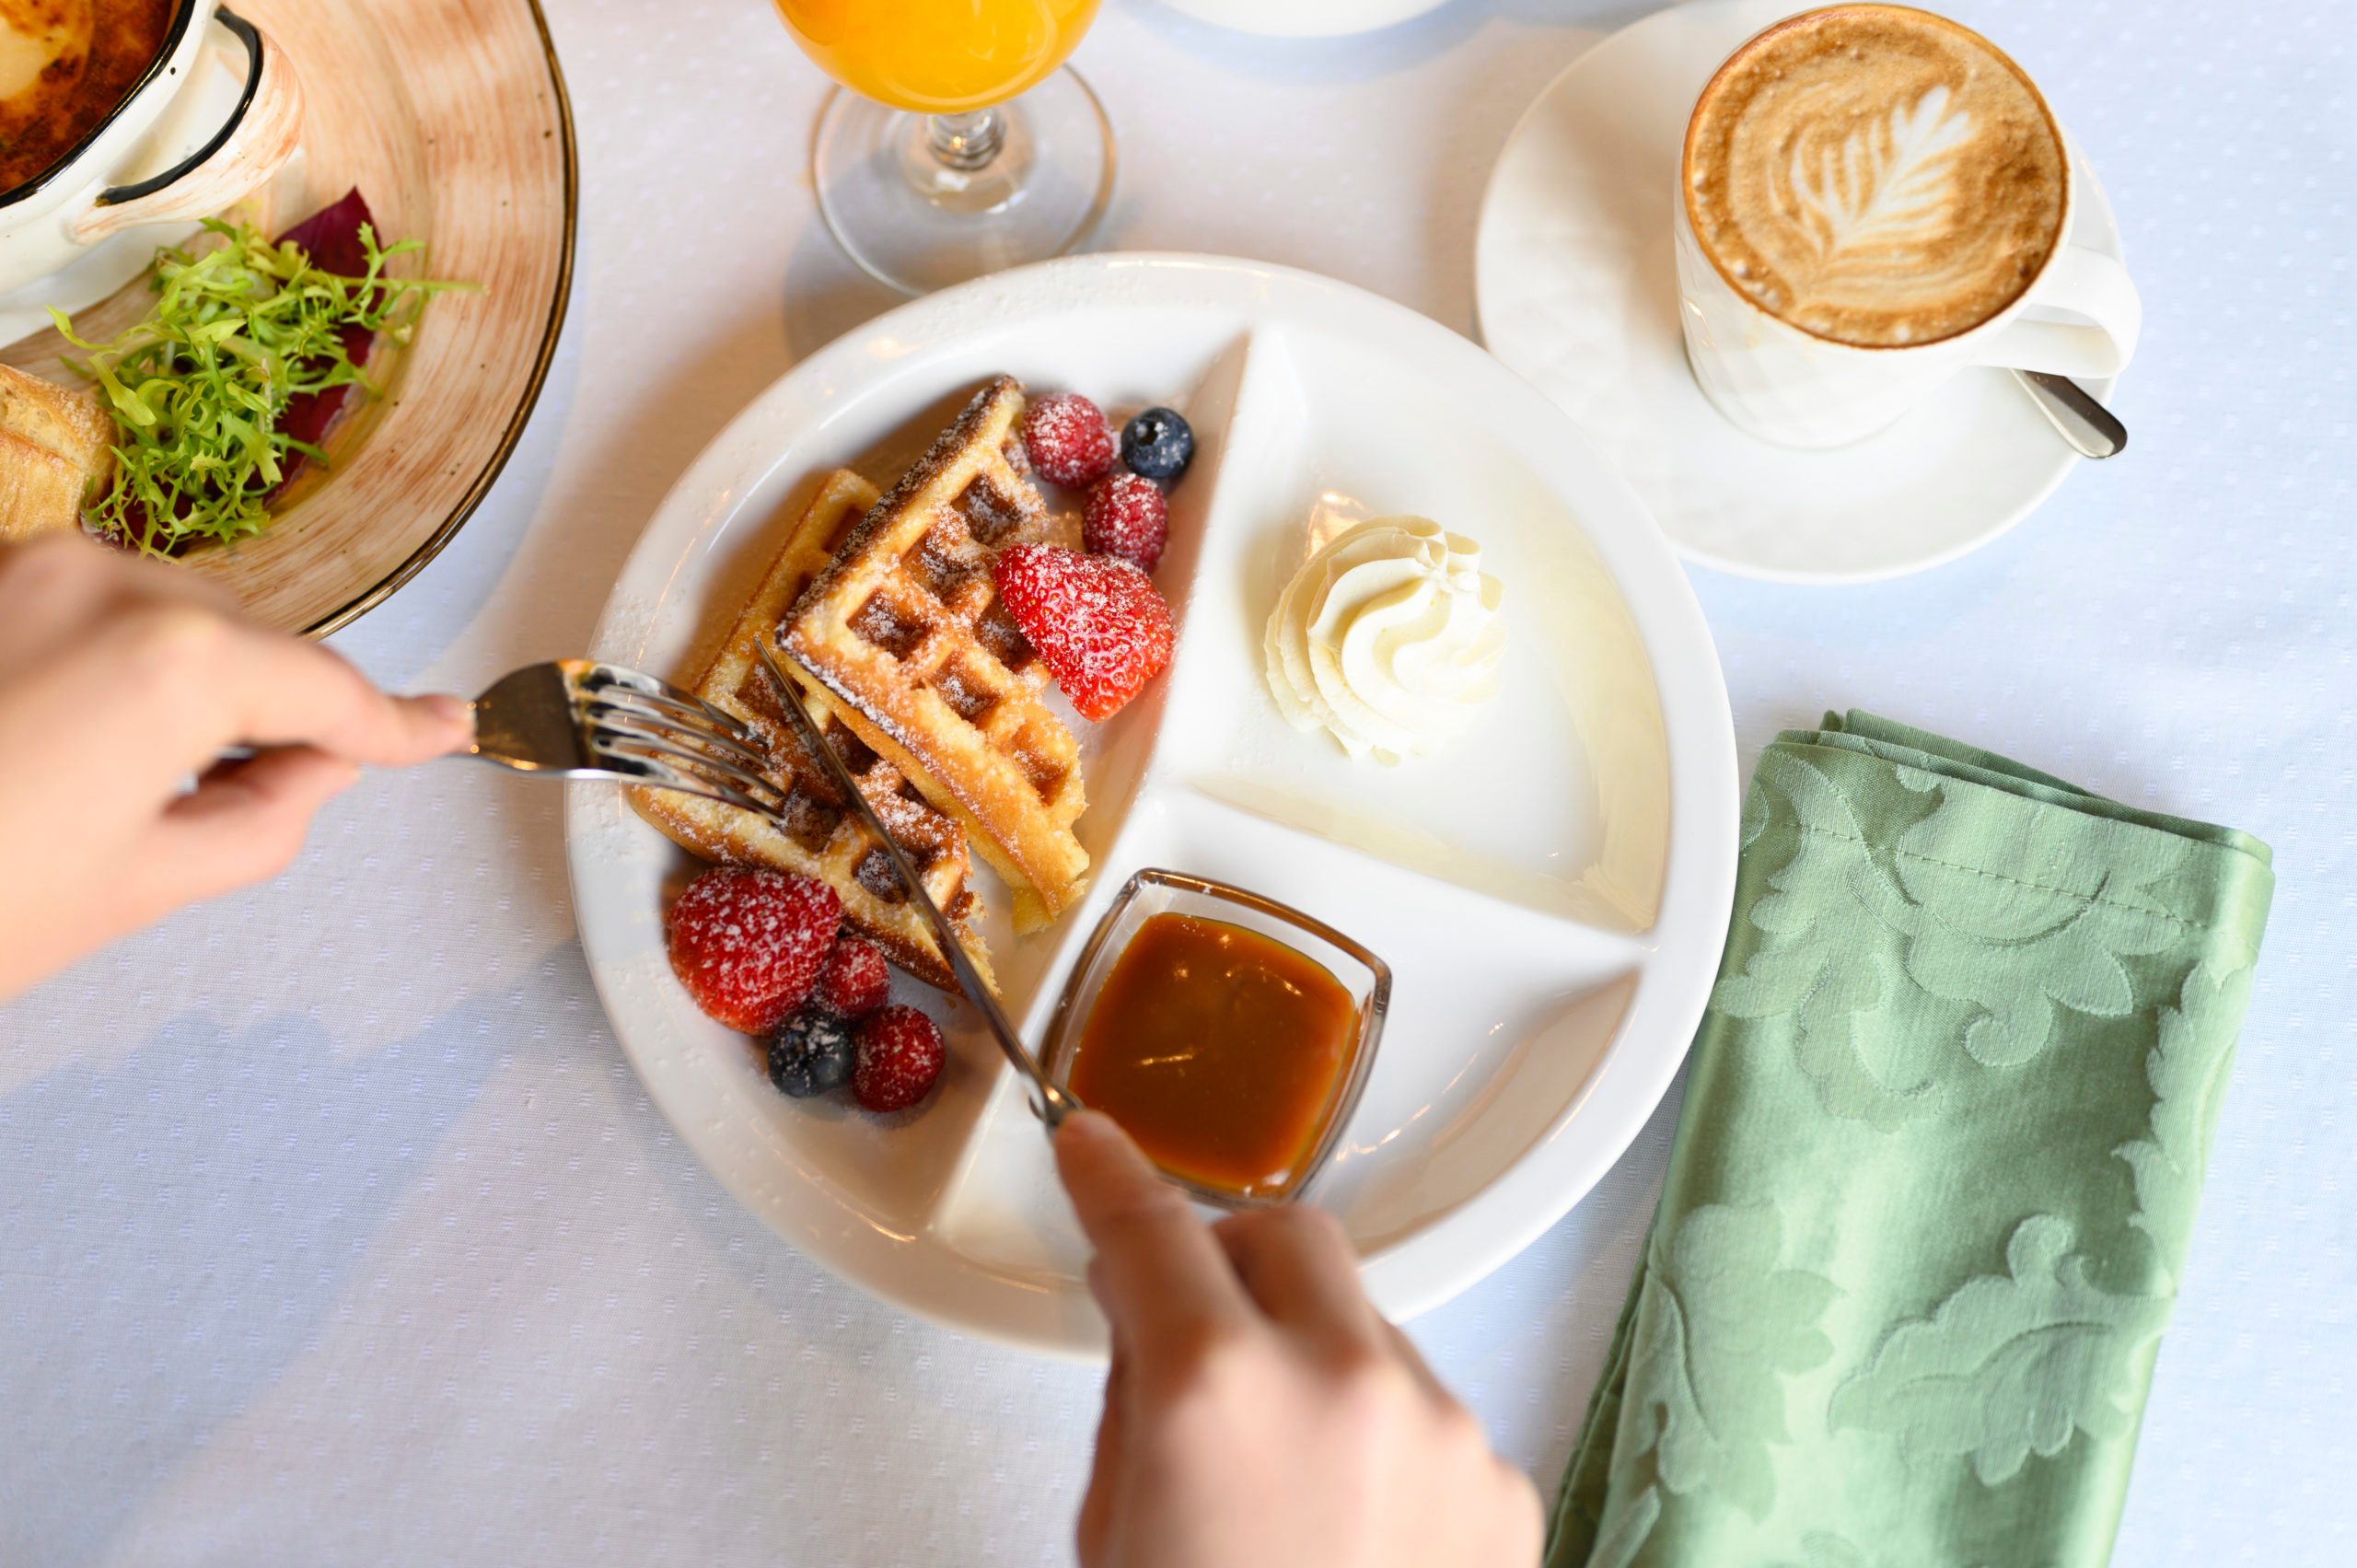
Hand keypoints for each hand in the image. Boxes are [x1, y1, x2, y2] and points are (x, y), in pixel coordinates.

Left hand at [0, 533, 471, 998]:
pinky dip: (111, 668)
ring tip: (121, 792)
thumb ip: (267, 815)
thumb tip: (306, 769)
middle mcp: (108, 582)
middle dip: (267, 713)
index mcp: (175, 662)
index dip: (394, 726)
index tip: (442, 729)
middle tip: (250, 805)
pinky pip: (89, 610)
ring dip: (183, 689)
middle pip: (247, 643)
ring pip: (169, 618)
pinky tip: (66, 751)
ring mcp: (28, 567)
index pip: (325, 692)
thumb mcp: (142, 887)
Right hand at [1054, 1111, 1541, 1567]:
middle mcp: (1342, 1381)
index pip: (1149, 1227)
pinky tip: (1349, 1529)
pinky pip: (1427, 1410)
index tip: (1094, 1147)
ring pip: (1364, 1325)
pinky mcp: (1503, 1483)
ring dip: (1312, 1360)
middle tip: (1191, 1317)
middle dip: (1230, 1257)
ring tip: (1279, 1481)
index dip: (1109, 1177)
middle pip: (1287, 1234)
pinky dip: (1381, 1439)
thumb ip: (1137, 1401)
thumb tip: (1152, 1317)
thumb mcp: (1115, 1533)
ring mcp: (1442, 1428)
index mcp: (1214, 1392)